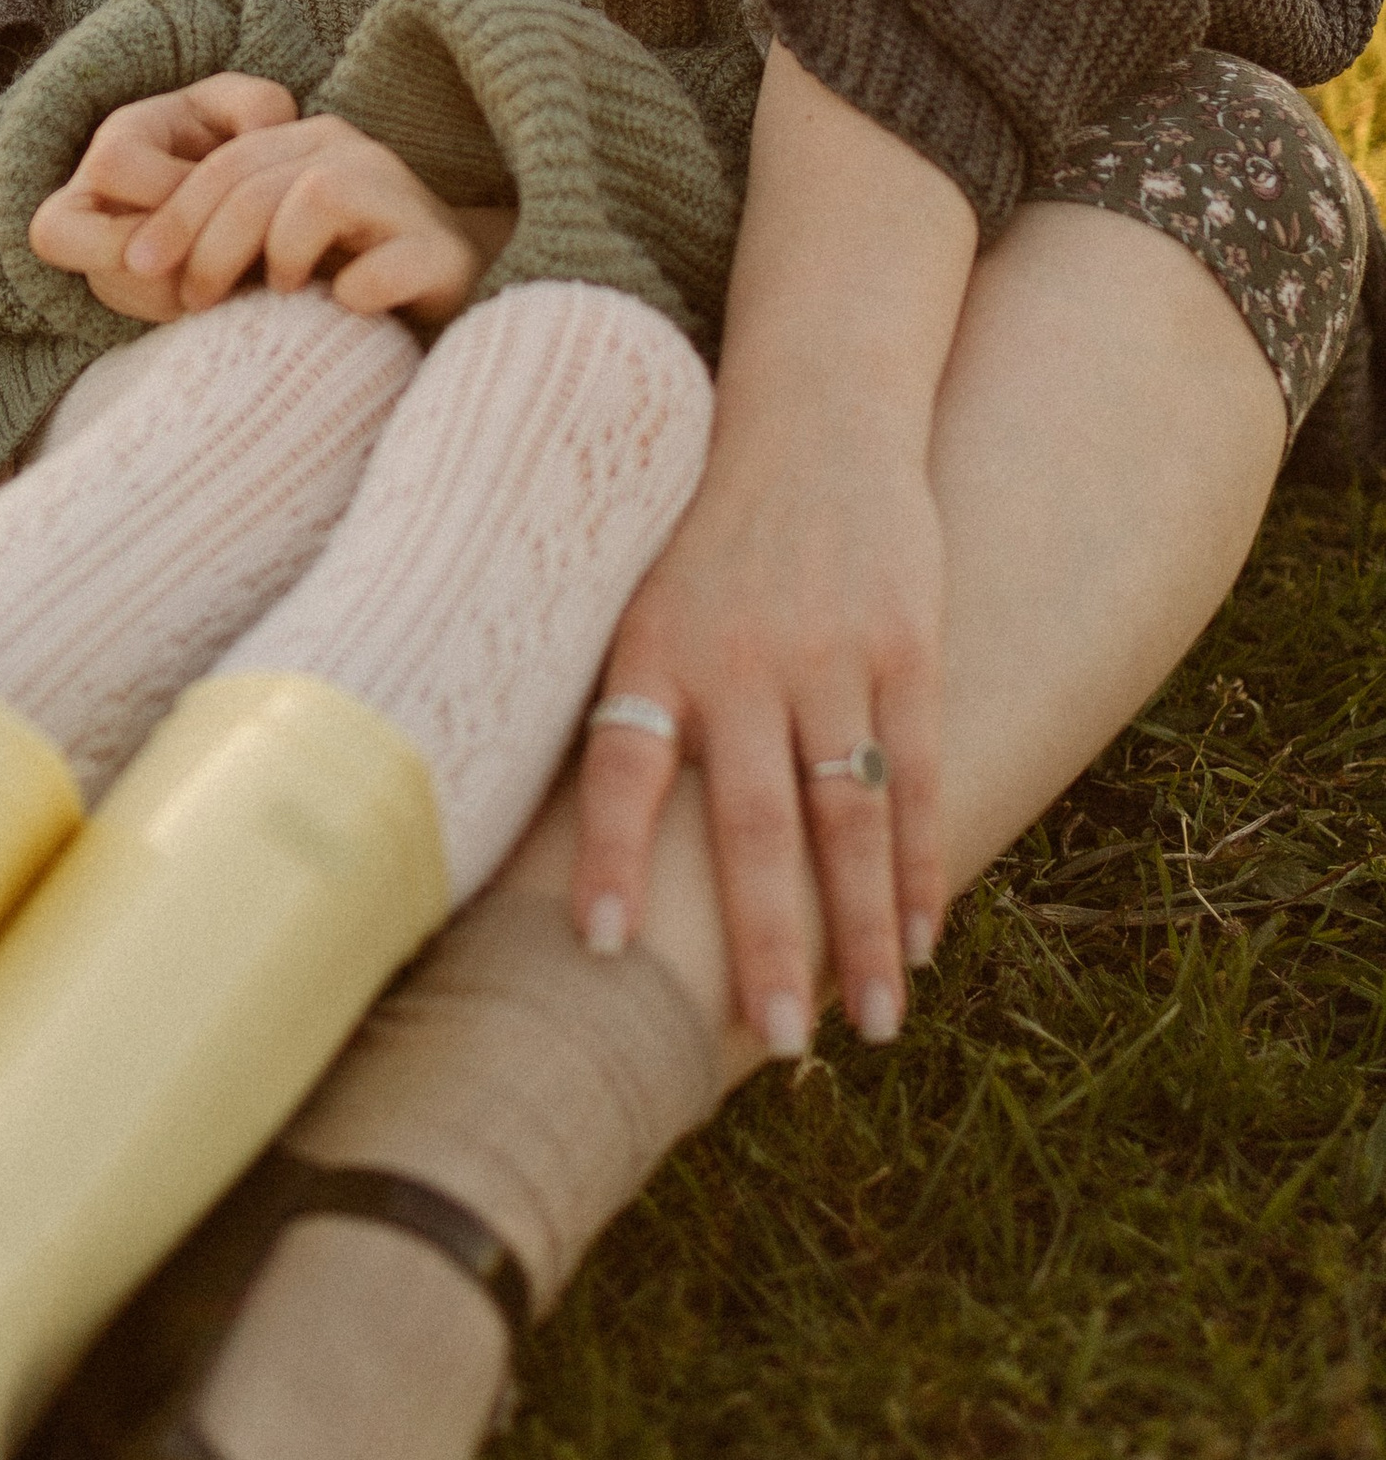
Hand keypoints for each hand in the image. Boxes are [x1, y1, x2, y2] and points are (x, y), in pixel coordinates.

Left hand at [35, 88, 506, 327]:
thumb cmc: (337, 286)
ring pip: (313, 197)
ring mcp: (403, 201)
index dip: (169, 216)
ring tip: (275, 299)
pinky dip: (357, 290)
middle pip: (253, 180)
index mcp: (303, 148)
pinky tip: (341, 310)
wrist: (456, 312)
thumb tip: (77, 239)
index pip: (220, 166)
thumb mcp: (259, 255)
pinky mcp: (442, 256)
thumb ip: (195, 241)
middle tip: (194, 303)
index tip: (136, 271)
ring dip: (277, 255)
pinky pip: (386, 263)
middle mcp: (352, 157)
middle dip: (206, 243)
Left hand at [572, 407, 945, 1056]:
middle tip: (778, 1040)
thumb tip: (535, 834)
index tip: (606, 949)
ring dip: (865, 930)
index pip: (621, 768)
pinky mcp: (906, 647)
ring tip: (876, 1024)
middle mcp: (740, 661)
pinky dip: (920, 862)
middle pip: (755, 825)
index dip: (610, 857)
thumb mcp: (636, 599)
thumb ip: (621, 706)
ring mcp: (831, 656)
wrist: (812, 419)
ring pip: (849, 818)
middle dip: (769, 942)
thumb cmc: (707, 537)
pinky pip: (917, 774)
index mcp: (654, 653)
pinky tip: (924, 935)